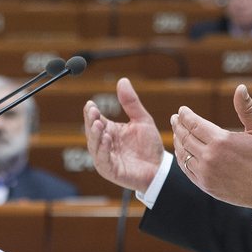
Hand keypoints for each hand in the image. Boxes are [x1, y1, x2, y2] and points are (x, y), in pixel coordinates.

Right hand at [84, 77, 164, 191]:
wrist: (160, 168)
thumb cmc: (149, 146)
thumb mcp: (142, 119)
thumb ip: (131, 102)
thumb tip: (122, 80)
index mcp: (109, 131)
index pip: (95, 120)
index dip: (91, 112)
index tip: (91, 104)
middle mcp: (104, 144)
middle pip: (92, 131)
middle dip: (91, 121)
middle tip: (93, 111)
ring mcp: (105, 158)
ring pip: (95, 146)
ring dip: (95, 134)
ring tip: (98, 123)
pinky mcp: (110, 170)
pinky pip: (103, 160)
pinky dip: (103, 149)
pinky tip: (107, 139)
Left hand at [171, 84, 251, 209]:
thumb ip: (247, 108)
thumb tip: (240, 87)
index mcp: (221, 140)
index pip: (194, 124)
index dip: (186, 115)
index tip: (182, 110)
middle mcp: (209, 157)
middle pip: (186, 137)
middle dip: (178, 126)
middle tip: (175, 118)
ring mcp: (205, 173)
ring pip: (183, 153)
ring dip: (178, 141)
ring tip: (176, 132)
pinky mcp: (205, 185)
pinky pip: (187, 169)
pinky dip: (182, 158)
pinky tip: (183, 151)